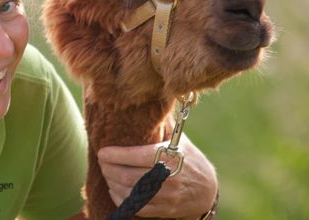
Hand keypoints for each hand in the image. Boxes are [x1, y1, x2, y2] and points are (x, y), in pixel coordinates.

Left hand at [97, 135, 217, 218]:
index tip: (102, 152)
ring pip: (129, 192)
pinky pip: (136, 207)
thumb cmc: (188, 158)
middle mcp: (167, 177)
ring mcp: (166, 196)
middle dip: (109, 169)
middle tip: (102, 162)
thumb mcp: (179, 140)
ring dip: (112, 183)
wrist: (207, 189)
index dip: (115, 155)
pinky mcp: (163, 210)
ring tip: (106, 174)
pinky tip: (114, 189)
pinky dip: (120, 199)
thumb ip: (162, 125)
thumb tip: (147, 100)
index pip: (136, 156)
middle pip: (128, 176)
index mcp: (170, 156)